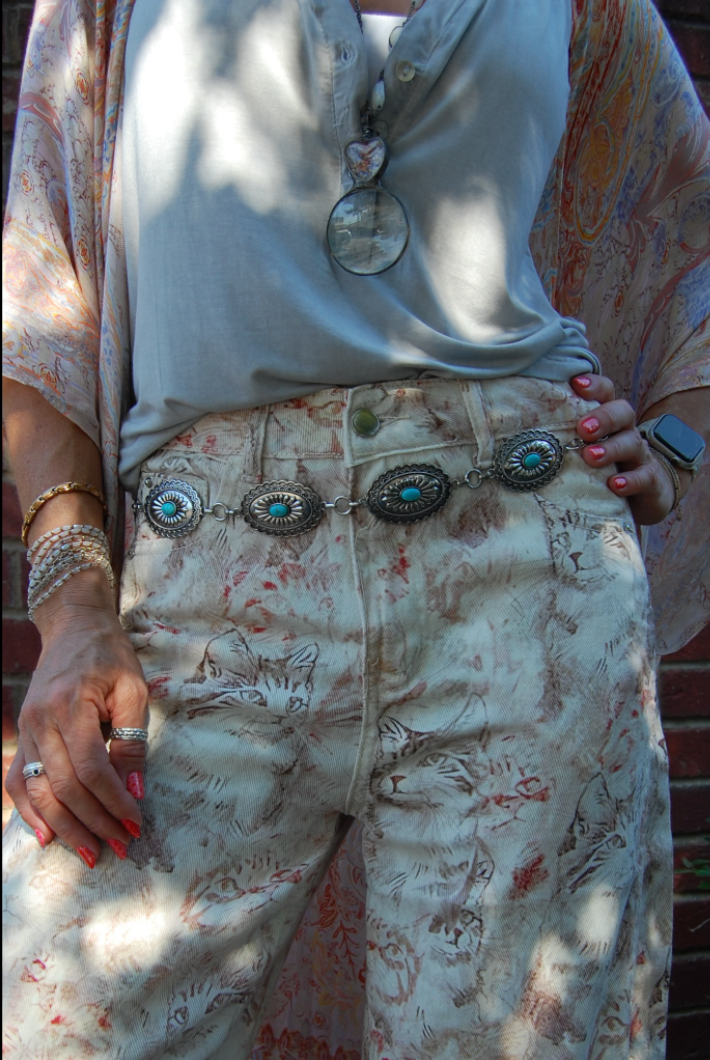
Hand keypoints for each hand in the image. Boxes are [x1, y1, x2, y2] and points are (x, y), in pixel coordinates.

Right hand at [5, 572, 147, 865]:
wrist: (73, 627)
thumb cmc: (110, 655)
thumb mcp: (133, 688)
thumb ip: (133, 738)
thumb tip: (135, 790)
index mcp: (71, 705)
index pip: (91, 768)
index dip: (113, 801)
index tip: (136, 823)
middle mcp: (41, 721)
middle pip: (64, 786)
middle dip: (94, 821)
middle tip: (120, 845)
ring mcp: (26, 729)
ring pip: (38, 790)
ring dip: (65, 826)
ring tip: (90, 852)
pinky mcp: (21, 735)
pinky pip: (17, 781)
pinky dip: (29, 811)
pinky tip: (46, 836)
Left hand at [570, 374, 682, 525]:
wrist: (645, 493)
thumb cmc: (601, 467)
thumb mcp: (581, 449)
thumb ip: (560, 437)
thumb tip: (516, 436)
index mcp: (607, 419)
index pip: (606, 392)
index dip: (594, 386)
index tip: (576, 385)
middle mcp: (625, 431)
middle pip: (622, 412)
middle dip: (603, 417)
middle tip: (583, 428)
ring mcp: (639, 455)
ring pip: (631, 443)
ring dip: (611, 448)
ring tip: (591, 456)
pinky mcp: (650, 480)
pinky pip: (644, 477)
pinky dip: (630, 480)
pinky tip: (614, 485)